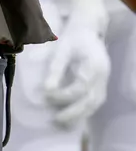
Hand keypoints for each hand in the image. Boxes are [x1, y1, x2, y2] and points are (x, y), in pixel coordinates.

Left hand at [44, 0, 110, 127]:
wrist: (89, 27)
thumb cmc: (74, 36)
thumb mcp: (63, 49)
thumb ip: (55, 69)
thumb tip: (46, 89)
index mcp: (94, 64)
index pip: (80, 86)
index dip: (64, 94)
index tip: (47, 96)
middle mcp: (103, 75)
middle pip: (91, 100)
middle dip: (74, 112)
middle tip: (56, 120)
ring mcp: (104, 80)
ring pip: (95, 104)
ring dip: (80, 115)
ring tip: (62, 123)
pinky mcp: (101, 83)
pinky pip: (95, 102)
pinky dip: (84, 111)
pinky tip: (72, 117)